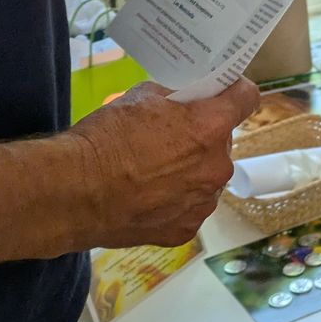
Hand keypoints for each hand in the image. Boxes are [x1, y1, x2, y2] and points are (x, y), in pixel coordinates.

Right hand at [69, 77, 259, 246]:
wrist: (73, 193)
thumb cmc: (105, 139)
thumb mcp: (140, 96)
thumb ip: (174, 99)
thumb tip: (185, 102)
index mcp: (210, 127)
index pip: (247, 98)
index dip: (236, 91)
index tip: (225, 92)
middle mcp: (217, 166)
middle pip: (223, 142)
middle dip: (203, 136)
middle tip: (170, 137)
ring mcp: (203, 203)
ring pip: (207, 177)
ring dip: (191, 170)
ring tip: (153, 172)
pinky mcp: (185, 230)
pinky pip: (190, 206)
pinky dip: (176, 200)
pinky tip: (147, 197)